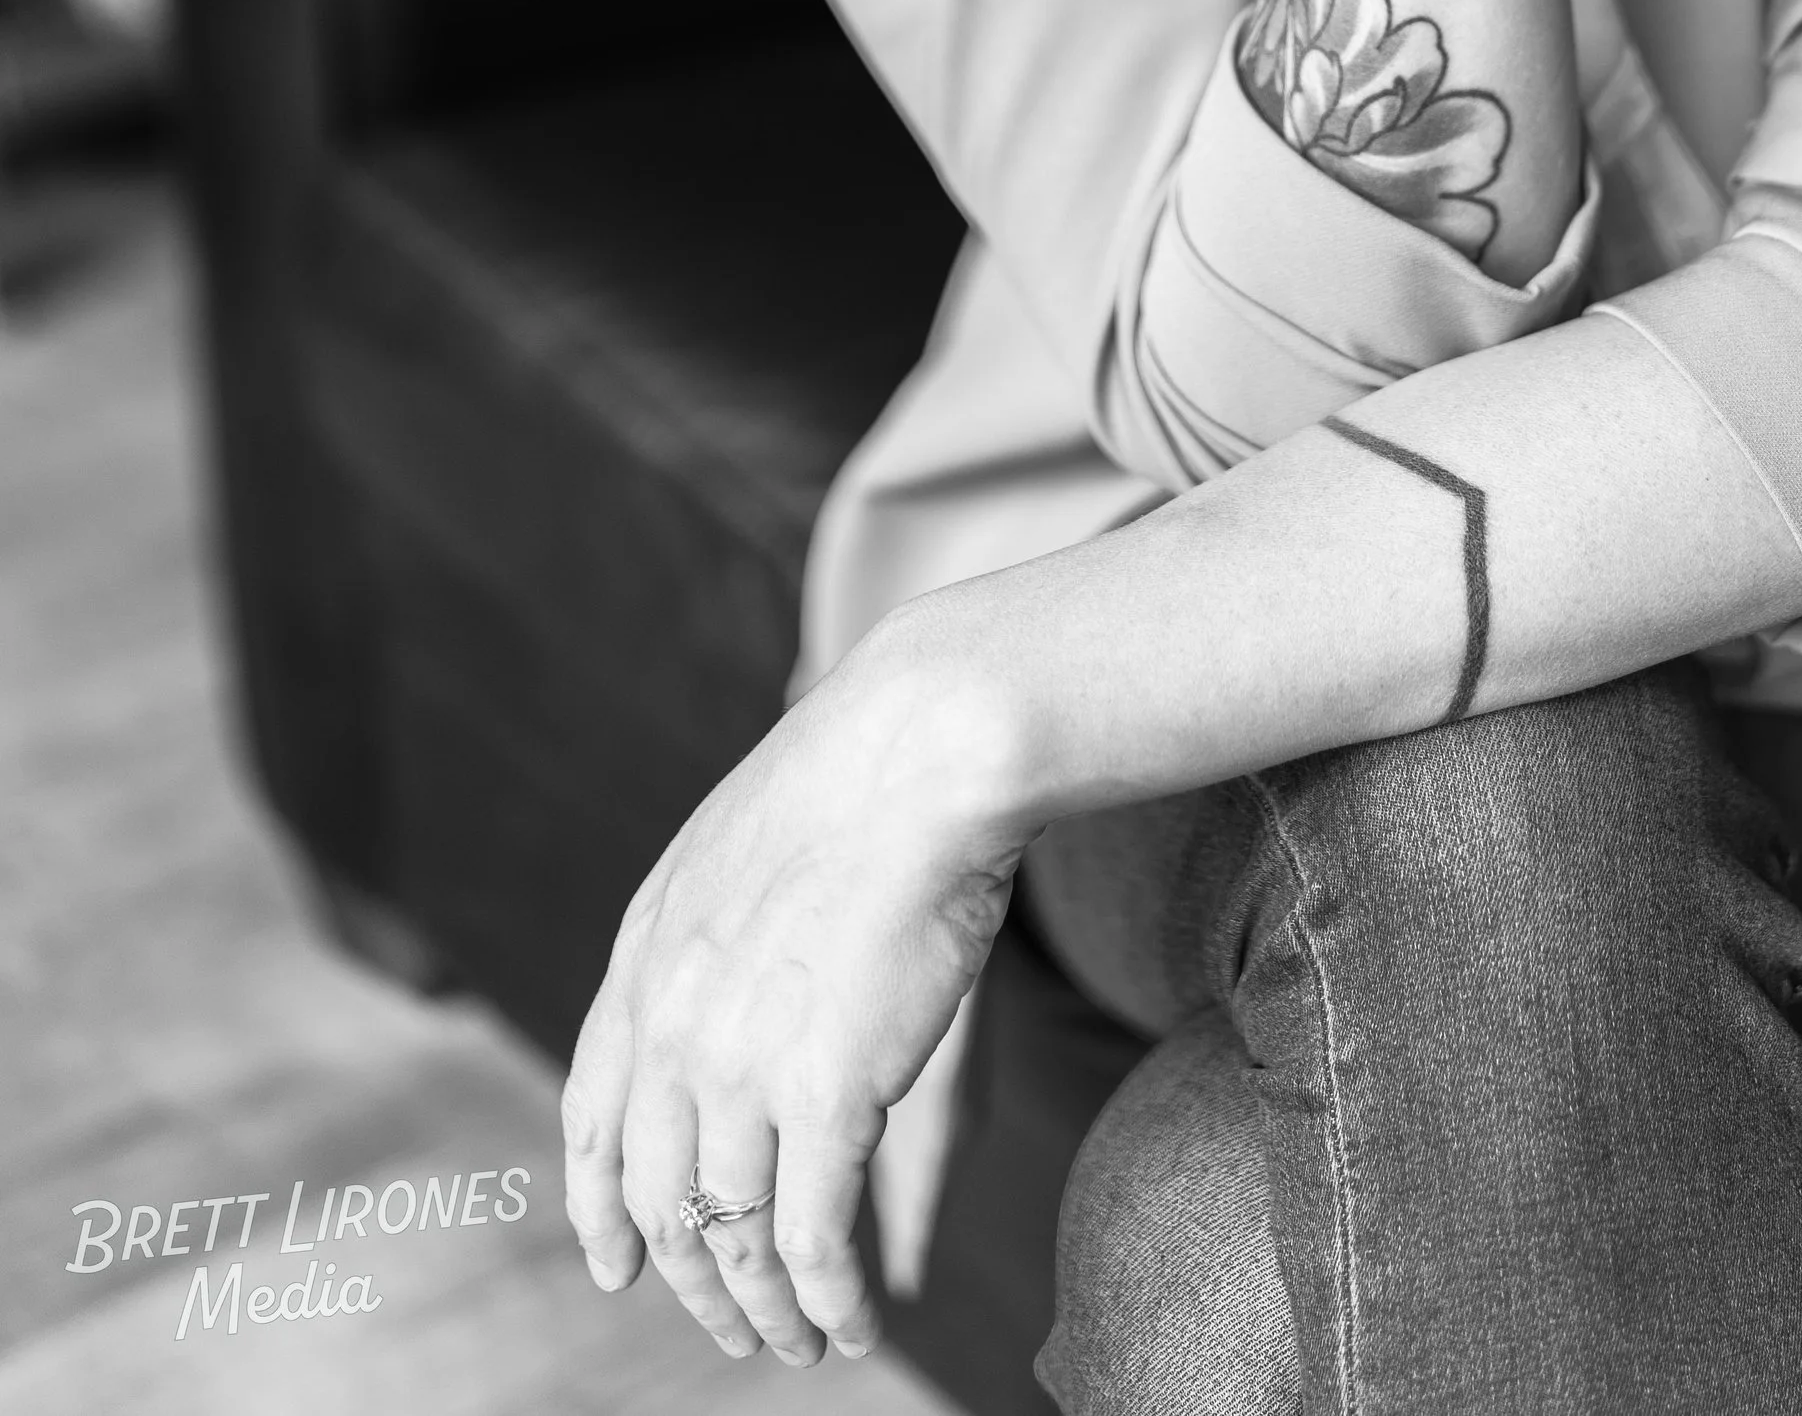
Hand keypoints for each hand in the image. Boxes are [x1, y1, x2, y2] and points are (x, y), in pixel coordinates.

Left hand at [562, 639, 1022, 1368]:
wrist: (920, 749)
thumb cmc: (855, 785)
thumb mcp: (735, 861)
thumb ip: (711, 954)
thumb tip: (729, 1043)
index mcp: (642, 962)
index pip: (591, 1118)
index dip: (600, 1207)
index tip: (618, 1266)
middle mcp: (671, 1028)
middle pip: (657, 1200)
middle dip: (692, 1282)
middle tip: (734, 1327)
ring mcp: (741, 1068)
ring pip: (731, 1239)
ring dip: (764, 1312)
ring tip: (798, 1343)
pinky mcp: (826, 1098)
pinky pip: (809, 1242)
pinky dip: (827, 1302)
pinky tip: (854, 1325)